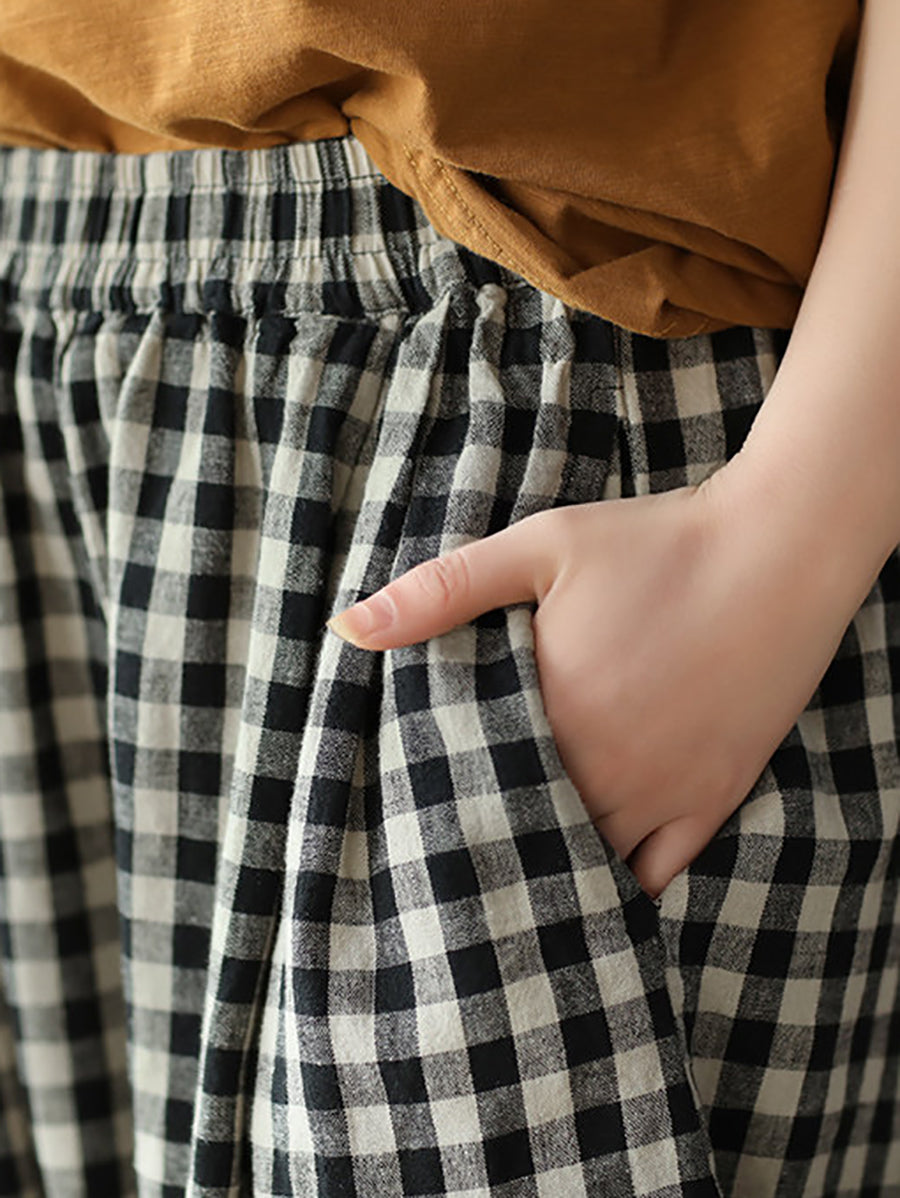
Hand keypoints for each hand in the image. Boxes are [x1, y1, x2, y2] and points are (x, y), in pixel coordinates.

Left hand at [326, 472, 860, 896]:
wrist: (780, 551)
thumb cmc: (656, 544)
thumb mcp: (540, 547)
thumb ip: (442, 592)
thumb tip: (347, 627)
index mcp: (551, 716)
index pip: (471, 789)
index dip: (439, 807)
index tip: (413, 820)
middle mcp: (604, 771)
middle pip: (525, 834)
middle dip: (487, 843)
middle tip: (452, 860)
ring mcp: (663, 793)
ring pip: (586, 863)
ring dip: (547, 867)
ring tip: (508, 880)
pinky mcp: (714, 797)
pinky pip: (659, 873)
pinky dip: (621, 887)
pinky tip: (592, 890)